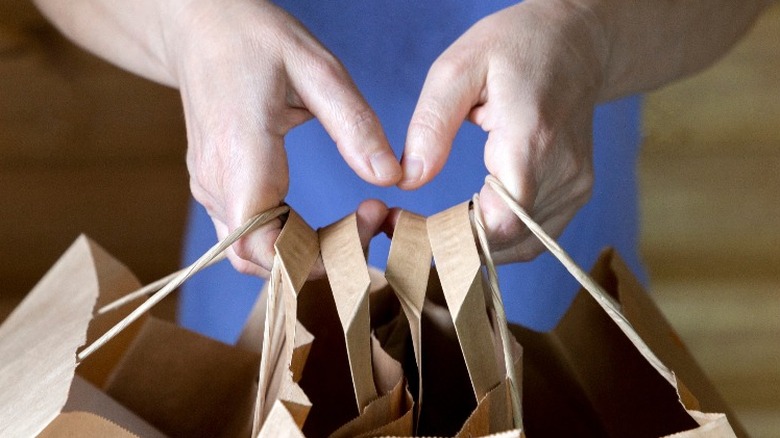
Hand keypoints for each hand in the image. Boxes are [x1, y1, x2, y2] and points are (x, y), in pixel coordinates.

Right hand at [168, 0, 400, 275]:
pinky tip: (319, 216)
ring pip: (252, 254)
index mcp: (240, 155)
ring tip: (353, 219)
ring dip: (305, 251)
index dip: (314, 259)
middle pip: (261, 260)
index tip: (365, 225)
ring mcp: (210, 187)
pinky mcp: (215, 186)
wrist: (198, 24)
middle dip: (322, 257)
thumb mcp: (317, 69)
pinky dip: (288, 238)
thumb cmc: (255, 39)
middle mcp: (216, 182)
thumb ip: (354, 125)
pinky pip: (248, 232)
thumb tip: (391, 178)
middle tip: (372, 218)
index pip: (264, 247)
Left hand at [399, 0, 606, 263]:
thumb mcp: (458, 68)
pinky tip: (472, 222)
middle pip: (506, 240)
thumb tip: (410, 180)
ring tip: (436, 228)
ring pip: (522, 246)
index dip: (452, 236)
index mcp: (529, 138)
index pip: (497, 221)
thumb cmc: (514, 47)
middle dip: (454, 244)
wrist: (577, 44)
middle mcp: (561, 170)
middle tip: (412, 231)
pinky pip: (537, 237)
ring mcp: (575, 185)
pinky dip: (502, 240)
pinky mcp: (578, 192)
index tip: (413, 227)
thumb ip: (432, 125)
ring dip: (477, 247)